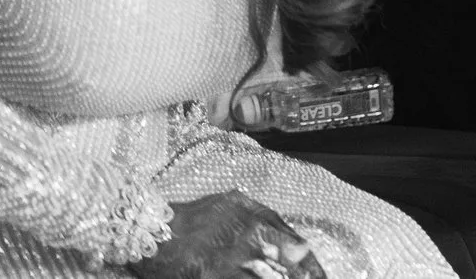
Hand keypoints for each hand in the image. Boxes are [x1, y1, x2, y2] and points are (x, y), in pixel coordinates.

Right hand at [129, 193, 325, 278]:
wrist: (156, 232)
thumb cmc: (199, 216)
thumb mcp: (236, 203)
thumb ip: (268, 220)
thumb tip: (298, 242)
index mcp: (255, 219)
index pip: (294, 244)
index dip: (311, 265)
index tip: (320, 277)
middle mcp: (245, 240)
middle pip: (285, 266)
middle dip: (303, 276)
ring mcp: (228, 264)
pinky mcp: (210, 278)